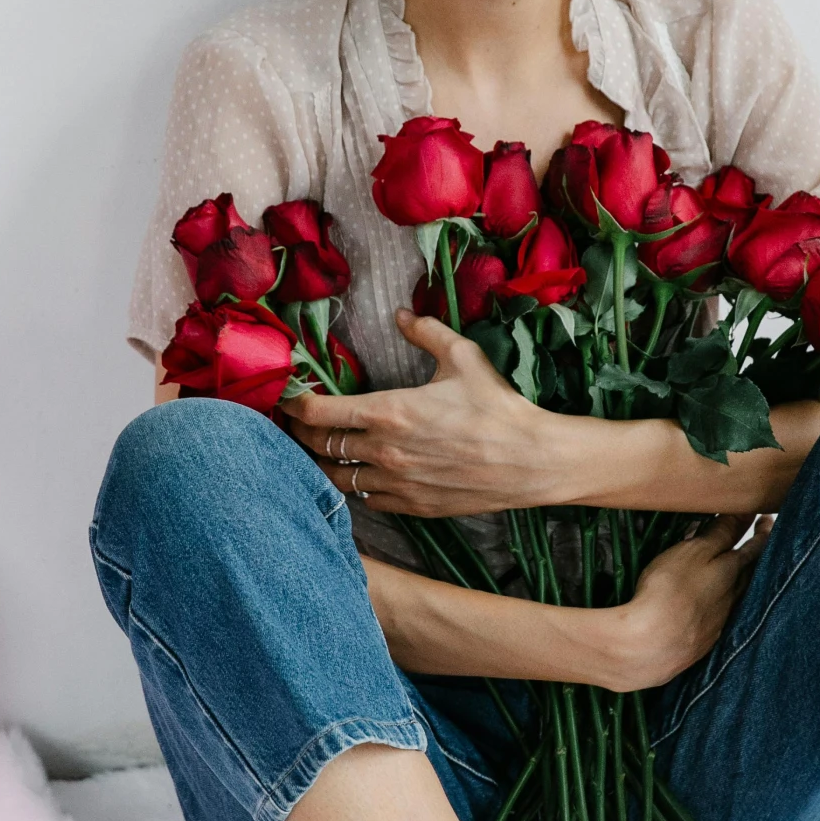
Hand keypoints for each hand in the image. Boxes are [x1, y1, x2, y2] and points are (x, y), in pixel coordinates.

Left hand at [280, 307, 562, 515]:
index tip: (288, 397)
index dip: (293, 404)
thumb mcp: (464, 356)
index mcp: (388, 412)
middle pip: (318, 447)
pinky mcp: (412, 506)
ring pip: (337, 479)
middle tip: (296, 423)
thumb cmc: (498, 406)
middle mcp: (383, 451)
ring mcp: (395, 484)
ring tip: (320, 452)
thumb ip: (426, 332)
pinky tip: (361, 475)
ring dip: (324, 464)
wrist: (531, 461)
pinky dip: (357, 487)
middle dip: (300, 434)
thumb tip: (401, 314)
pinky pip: (367, 500)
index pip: (316, 413)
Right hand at [610, 516, 772, 689]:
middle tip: (763, 536)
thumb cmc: (669, 591)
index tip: (767, 518)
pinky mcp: (703, 641)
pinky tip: (718, 607)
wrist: (650, 646)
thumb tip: (746, 514)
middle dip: (757, 553)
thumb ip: (720, 533)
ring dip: (744, 580)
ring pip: (739, 595)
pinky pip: (723, 617)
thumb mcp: (694, 552)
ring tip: (745, 570)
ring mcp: (719, 621)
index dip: (761, 531)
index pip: (754, 547)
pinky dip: (726, 605)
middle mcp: (731, 597)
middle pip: (751, 572)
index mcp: (731, 572)